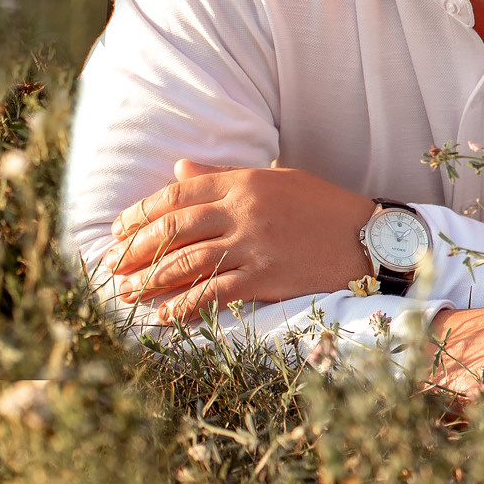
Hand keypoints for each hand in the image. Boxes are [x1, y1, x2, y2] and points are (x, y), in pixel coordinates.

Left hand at [105, 160, 375, 323]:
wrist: (371, 239)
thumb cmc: (324, 208)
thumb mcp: (278, 179)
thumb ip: (226, 175)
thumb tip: (179, 168)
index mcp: (247, 182)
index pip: (178, 193)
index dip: (140, 212)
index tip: (118, 229)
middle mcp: (245, 210)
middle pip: (173, 228)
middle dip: (135, 249)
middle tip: (112, 265)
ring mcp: (255, 245)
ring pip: (185, 262)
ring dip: (149, 280)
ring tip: (127, 292)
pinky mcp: (266, 278)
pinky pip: (213, 293)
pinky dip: (183, 306)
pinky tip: (165, 316)